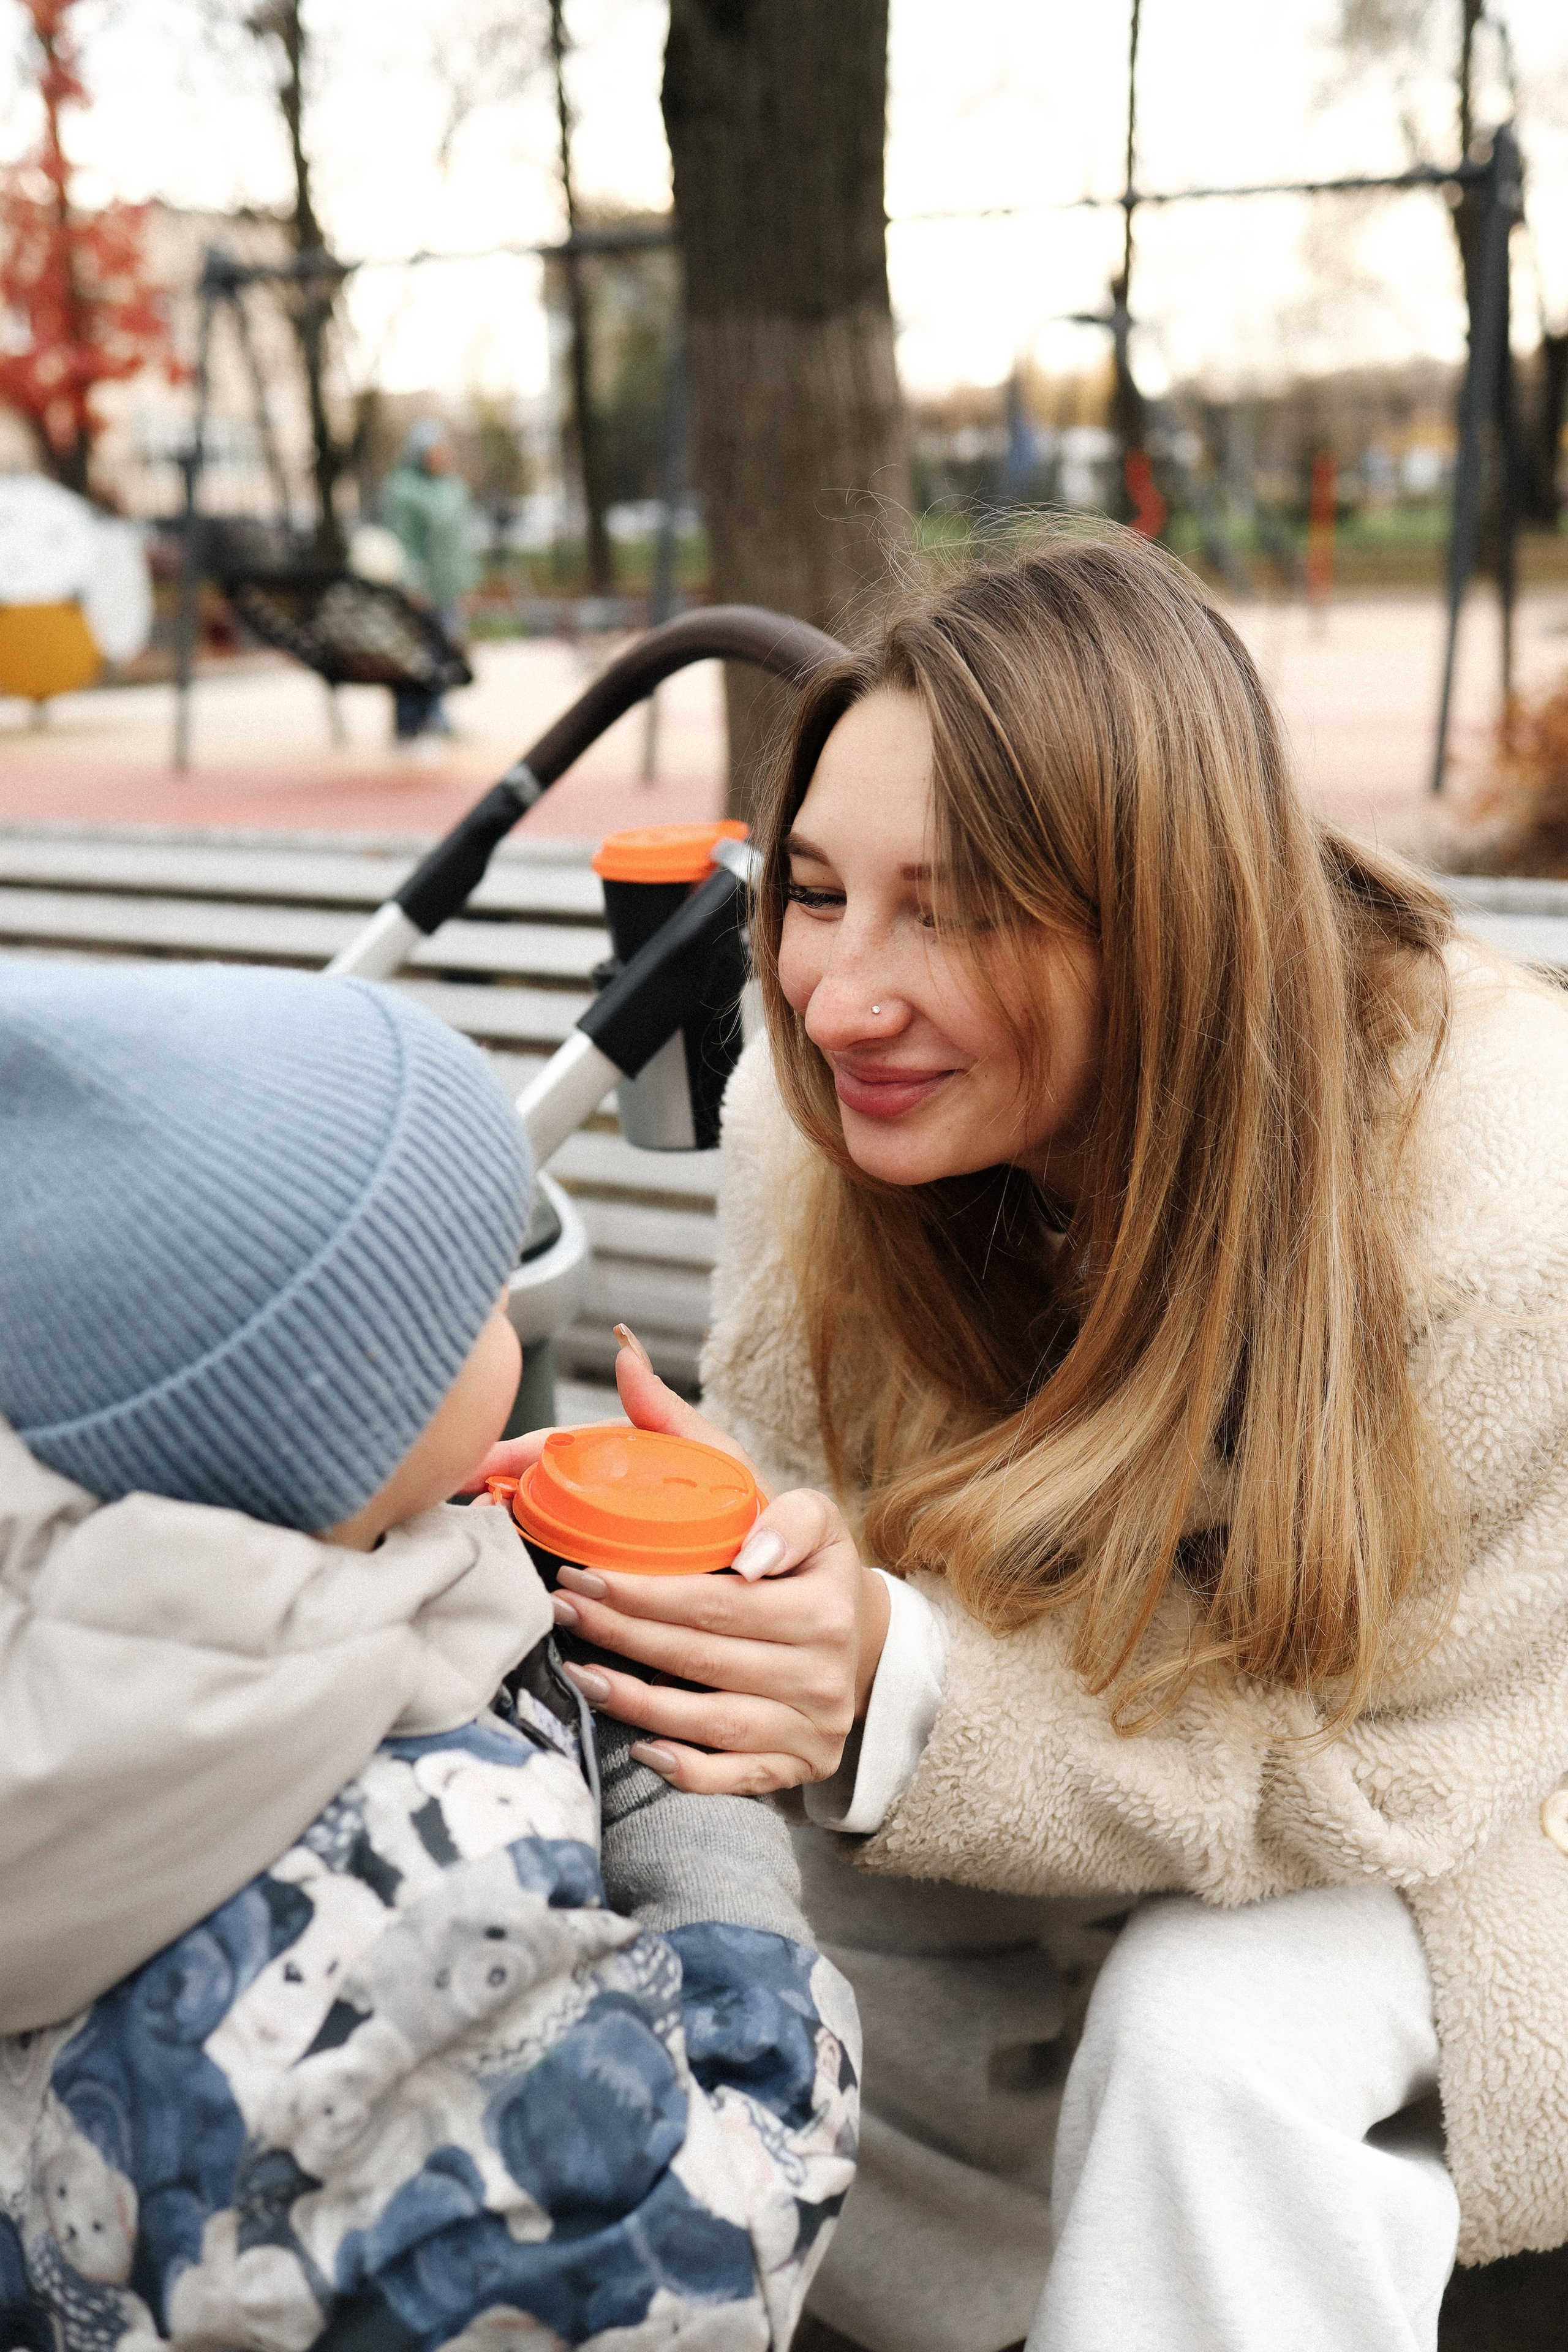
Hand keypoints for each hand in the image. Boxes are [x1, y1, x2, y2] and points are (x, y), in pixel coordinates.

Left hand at [469, 1336, 890, 1795]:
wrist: (862, 1648)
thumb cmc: (799, 1564)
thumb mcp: (772, 1494)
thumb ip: (696, 1439)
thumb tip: (624, 1355)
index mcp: (823, 1587)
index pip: (726, 1592)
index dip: (652, 1589)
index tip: (590, 1571)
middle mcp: (824, 1658)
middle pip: (703, 1648)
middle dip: (621, 1627)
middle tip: (562, 1603)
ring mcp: (812, 1720)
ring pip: (708, 1716)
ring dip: (633, 1694)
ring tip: (576, 1664)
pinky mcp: (795, 1766)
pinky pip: (732, 1776)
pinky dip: (683, 1766)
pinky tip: (638, 1742)